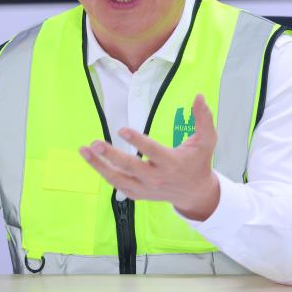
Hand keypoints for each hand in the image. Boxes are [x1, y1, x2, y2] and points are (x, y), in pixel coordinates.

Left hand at [78, 93, 220, 220]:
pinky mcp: (138, 194)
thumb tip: (199, 96)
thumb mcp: (207, 141)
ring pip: (118, 179)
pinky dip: (105, 174)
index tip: (122, 130)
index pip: (152, 152)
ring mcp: (146, 189)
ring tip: (83, 151)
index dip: (137, 141)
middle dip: (111, 155)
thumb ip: (203, 118)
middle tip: (95, 143)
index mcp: (171, 163)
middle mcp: (157, 178)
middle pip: (130, 167)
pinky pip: (118, 186)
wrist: (195, 193)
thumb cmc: (199, 162)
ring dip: (99, 166)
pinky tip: (92, 161)